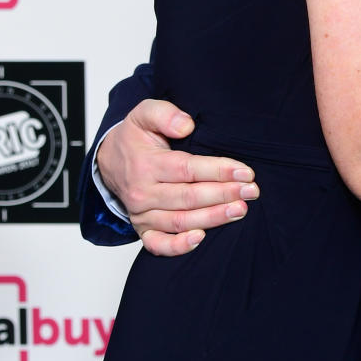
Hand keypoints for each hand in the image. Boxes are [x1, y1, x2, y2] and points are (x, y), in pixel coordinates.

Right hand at [96, 99, 258, 256]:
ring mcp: (142, 214)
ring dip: (212, 218)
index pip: (187, 169)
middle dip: (224, 195)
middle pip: (189, 197)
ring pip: (180, 221)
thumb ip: (164, 114)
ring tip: (240, 210)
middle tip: (251, 191)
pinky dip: (178, 246)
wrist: (110, 161)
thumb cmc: (134, 138)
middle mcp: (143, 192)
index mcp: (146, 164)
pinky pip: (158, 245)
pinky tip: (201, 239)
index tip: (245, 172)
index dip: (218, 171)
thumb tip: (186, 125)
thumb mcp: (144, 114)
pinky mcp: (143, 229)